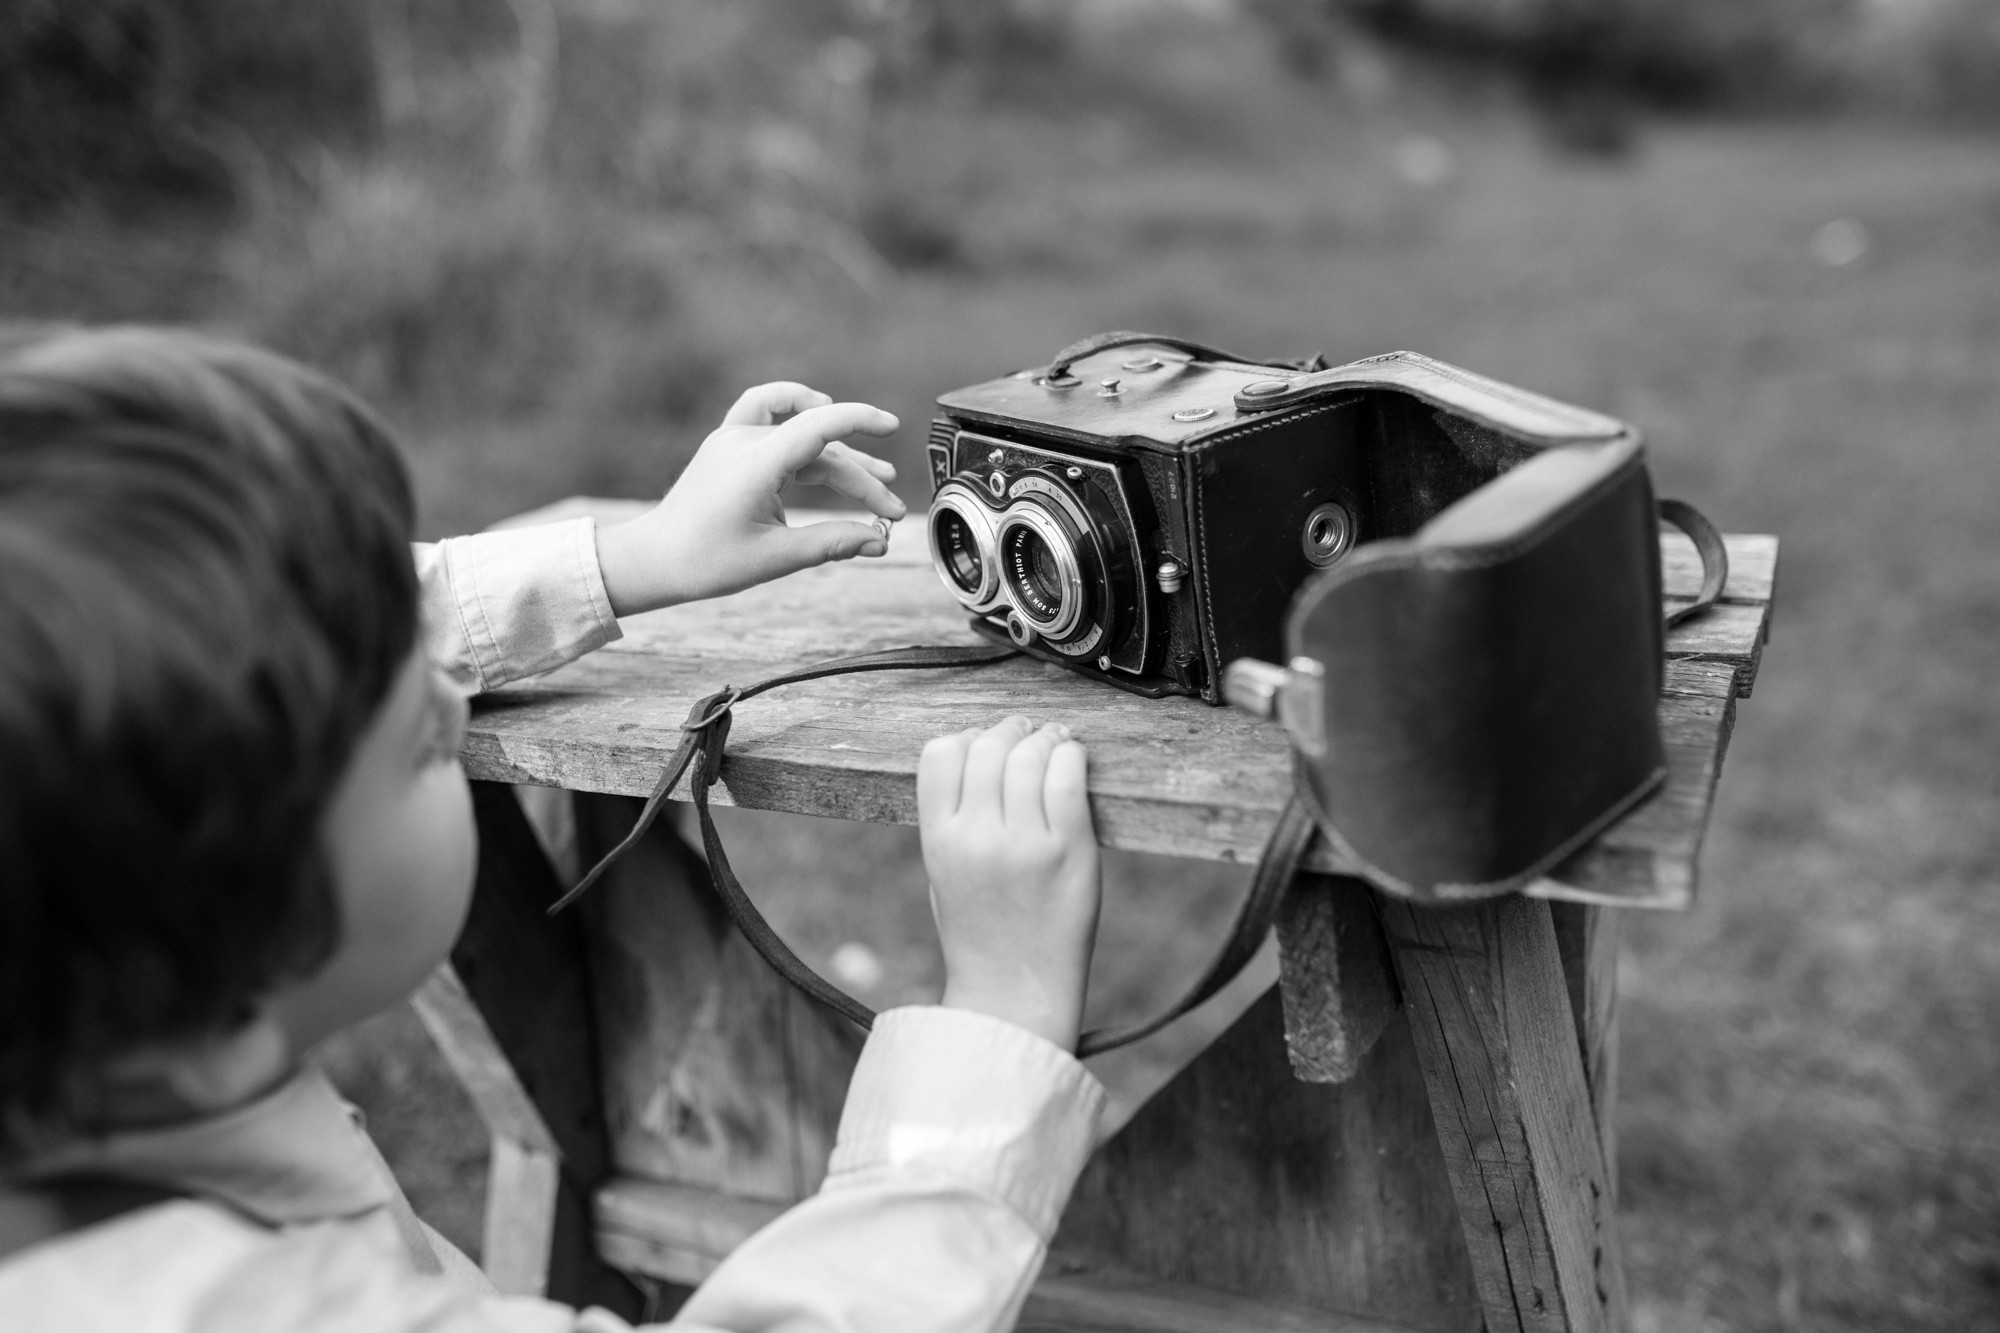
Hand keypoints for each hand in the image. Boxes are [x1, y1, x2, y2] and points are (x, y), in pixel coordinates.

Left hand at [593, 382, 905, 614]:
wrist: (654, 558)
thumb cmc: (705, 561)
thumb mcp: (775, 557)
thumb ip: (832, 543)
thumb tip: (878, 541)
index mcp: (754, 463)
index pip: (818, 426)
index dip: (859, 420)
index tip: (893, 426)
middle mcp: (743, 441)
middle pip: (818, 447)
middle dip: (860, 480)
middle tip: (890, 513)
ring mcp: (733, 438)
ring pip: (801, 436)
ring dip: (839, 457)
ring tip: (877, 478)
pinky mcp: (729, 444)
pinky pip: (769, 413)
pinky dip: (800, 417)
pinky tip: (821, 421)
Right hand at [918, 717, 1101, 1050]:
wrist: (1015, 991)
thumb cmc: (980, 930)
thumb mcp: (942, 873)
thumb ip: (952, 816)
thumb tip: (978, 752)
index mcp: (939, 840)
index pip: (940, 753)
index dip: (965, 738)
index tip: (984, 743)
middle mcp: (977, 836)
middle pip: (988, 746)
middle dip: (1009, 729)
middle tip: (1026, 733)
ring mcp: (1024, 842)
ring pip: (1029, 754)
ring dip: (1043, 737)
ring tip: (1053, 742)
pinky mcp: (1069, 849)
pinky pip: (1068, 777)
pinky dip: (1071, 756)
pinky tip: (1072, 759)